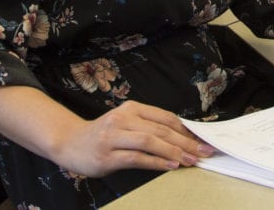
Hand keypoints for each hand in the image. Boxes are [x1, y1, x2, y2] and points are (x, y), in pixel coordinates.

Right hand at [54, 100, 214, 177]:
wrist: (70, 142)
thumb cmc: (103, 135)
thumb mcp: (126, 124)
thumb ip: (149, 128)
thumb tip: (183, 139)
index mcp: (131, 108)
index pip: (165, 117)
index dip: (186, 130)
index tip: (202, 140)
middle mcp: (123, 119)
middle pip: (161, 129)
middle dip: (186, 142)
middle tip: (203, 152)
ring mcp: (113, 137)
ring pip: (150, 141)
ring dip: (174, 152)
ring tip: (191, 160)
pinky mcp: (107, 156)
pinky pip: (137, 158)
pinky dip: (156, 162)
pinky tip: (170, 165)